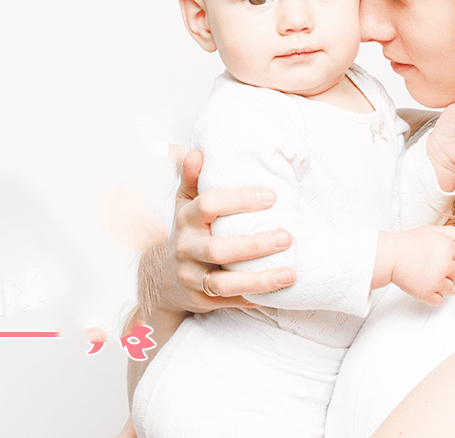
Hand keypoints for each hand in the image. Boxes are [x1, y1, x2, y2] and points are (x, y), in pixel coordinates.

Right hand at [138, 149, 295, 315]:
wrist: (164, 278)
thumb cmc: (188, 232)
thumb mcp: (185, 204)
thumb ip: (193, 179)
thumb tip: (197, 153)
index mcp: (185, 219)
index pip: (207, 205)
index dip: (239, 200)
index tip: (272, 196)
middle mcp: (186, 249)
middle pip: (217, 249)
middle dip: (254, 245)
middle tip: (287, 236)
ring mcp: (192, 277)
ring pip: (225, 283)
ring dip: (259, 280)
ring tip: (290, 273)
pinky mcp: (203, 301)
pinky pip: (231, 301)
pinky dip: (255, 297)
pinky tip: (280, 291)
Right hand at [376, 225, 454, 305]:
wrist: (389, 256)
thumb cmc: (408, 243)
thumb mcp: (432, 230)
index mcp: (446, 248)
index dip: (448, 254)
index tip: (435, 253)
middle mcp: (443, 265)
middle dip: (447, 269)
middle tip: (429, 264)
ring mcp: (436, 281)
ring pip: (450, 287)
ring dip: (440, 283)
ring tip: (425, 274)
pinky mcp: (427, 294)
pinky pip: (439, 300)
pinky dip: (432, 296)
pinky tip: (423, 284)